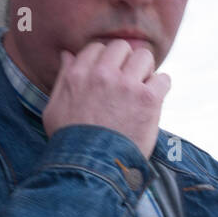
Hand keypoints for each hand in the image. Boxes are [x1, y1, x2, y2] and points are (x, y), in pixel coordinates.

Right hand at [42, 40, 170, 158]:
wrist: (92, 169)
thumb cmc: (71, 143)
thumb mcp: (54, 109)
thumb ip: (63, 78)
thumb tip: (68, 54)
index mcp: (79, 74)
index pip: (97, 48)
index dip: (105, 61)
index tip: (109, 77)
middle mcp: (102, 74)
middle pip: (121, 47)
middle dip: (126, 62)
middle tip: (128, 83)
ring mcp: (127, 85)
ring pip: (144, 57)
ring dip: (145, 71)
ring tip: (142, 90)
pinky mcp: (147, 99)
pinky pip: (163, 79)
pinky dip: (161, 88)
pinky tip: (153, 101)